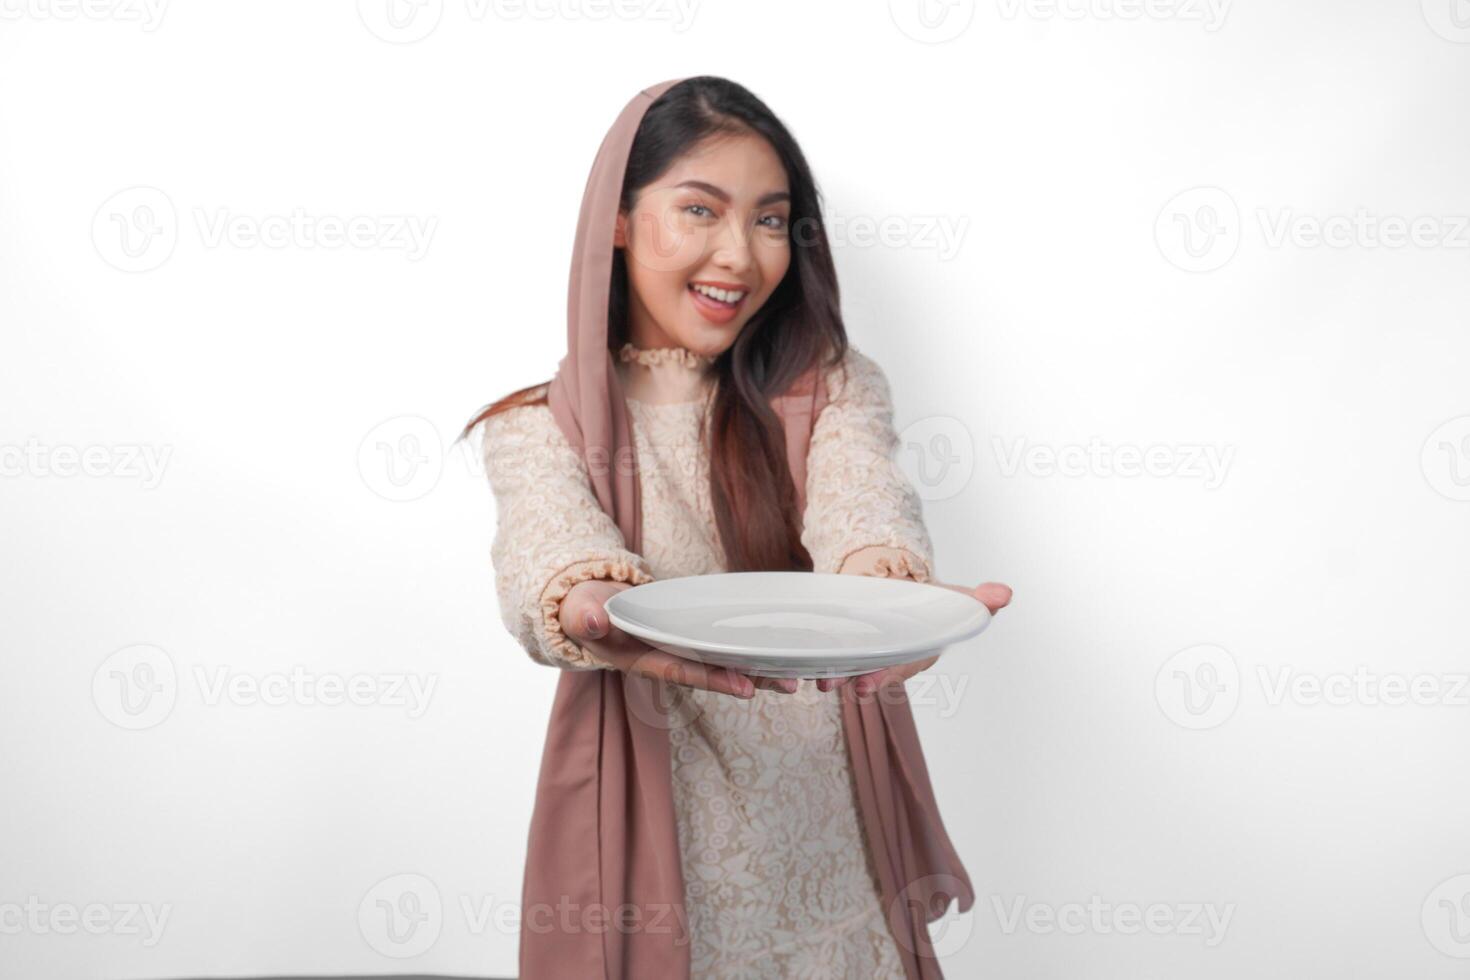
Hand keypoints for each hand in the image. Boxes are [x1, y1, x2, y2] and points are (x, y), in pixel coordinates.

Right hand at [560, 579, 799, 697]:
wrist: (589, 608)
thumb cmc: (584, 610)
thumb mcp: (580, 612)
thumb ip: (586, 619)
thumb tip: (595, 623)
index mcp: (641, 659)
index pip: (682, 671)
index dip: (713, 679)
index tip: (746, 686)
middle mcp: (666, 660)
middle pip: (714, 672)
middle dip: (751, 679)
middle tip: (791, 684)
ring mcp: (679, 651)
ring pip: (723, 663)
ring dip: (758, 669)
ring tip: (796, 676)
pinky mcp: (689, 638)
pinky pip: (721, 647)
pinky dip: (747, 651)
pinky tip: (777, 652)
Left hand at [815, 581, 1012, 696]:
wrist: (903, 592)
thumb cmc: (928, 604)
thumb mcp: (951, 599)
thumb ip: (974, 599)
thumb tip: (1005, 594)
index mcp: (917, 653)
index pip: (902, 667)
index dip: (886, 677)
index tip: (867, 685)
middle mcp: (894, 661)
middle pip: (874, 674)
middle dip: (858, 681)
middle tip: (841, 686)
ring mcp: (871, 656)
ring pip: (854, 670)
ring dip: (838, 676)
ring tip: (821, 681)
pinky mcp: (851, 648)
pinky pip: (838, 658)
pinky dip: (824, 663)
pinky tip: (807, 667)